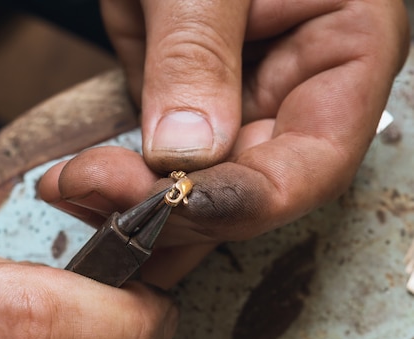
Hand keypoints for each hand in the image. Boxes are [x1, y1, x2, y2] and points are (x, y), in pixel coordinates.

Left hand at [38, 0, 408, 286]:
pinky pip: (158, 171)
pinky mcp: (184, 111)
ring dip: (134, 212)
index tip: (167, 203)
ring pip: (198, 196)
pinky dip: (116, 188)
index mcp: (343, 51)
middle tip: (95, 190)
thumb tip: (186, 153)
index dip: (242, 201)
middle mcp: (293, 94)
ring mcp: (235, 108)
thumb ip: (198, 51)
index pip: (312, 164)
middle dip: (169, 209)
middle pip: (246, 194)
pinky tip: (74, 185)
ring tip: (70, 189)